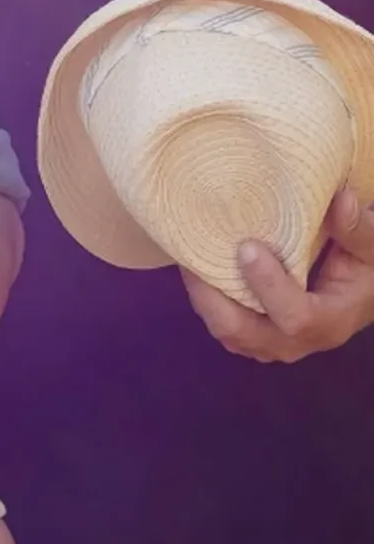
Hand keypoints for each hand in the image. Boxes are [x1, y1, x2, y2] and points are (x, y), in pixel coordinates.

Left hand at [183, 189, 373, 361]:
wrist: (362, 291)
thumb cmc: (365, 267)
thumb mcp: (372, 248)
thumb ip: (358, 228)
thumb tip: (342, 201)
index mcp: (330, 321)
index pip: (297, 318)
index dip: (269, 288)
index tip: (247, 248)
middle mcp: (299, 341)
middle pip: (248, 336)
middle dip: (215, 300)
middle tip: (195, 258)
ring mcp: (274, 342)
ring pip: (229, 335)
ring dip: (205, 301)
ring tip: (189, 258)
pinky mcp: (257, 334)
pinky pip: (225, 327)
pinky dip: (207, 302)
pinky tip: (197, 266)